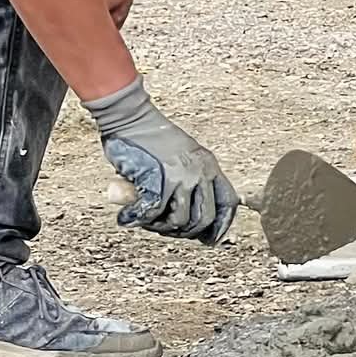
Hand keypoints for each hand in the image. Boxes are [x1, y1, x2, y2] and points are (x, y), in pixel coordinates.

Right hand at [87, 77, 238, 243]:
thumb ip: (184, 182)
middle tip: (166, 231)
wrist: (130, 117)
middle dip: (186, 232)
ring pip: (181, 221)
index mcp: (208, 164)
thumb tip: (179, 221)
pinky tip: (127, 217)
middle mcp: (200, 171)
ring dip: (161, 227)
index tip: (209, 239)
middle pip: (205, 218)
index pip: (228, 202)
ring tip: (146, 221)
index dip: (220, 226)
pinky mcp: (160, 180)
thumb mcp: (179, 156)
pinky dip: (138, 220)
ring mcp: (182, 176)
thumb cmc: (148, 137)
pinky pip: (154, 214)